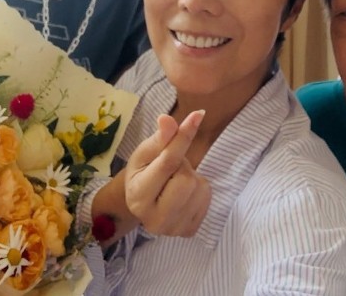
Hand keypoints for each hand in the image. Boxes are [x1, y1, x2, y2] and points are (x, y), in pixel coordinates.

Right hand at [124, 109, 210, 236]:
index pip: (167, 163)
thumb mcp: (146, 151)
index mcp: (138, 196)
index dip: (183, 137)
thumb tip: (167, 119)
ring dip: (191, 176)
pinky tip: (184, 192)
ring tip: (176, 179)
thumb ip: (160, 138)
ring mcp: (173, 230)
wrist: (144, 200)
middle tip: (172, 167)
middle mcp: (153, 220)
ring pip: (199, 188)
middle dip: (183, 166)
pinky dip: (199, 189)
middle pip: (186, 180)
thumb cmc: (143, 170)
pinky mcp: (189, 231)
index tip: (198, 115)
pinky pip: (207, 199)